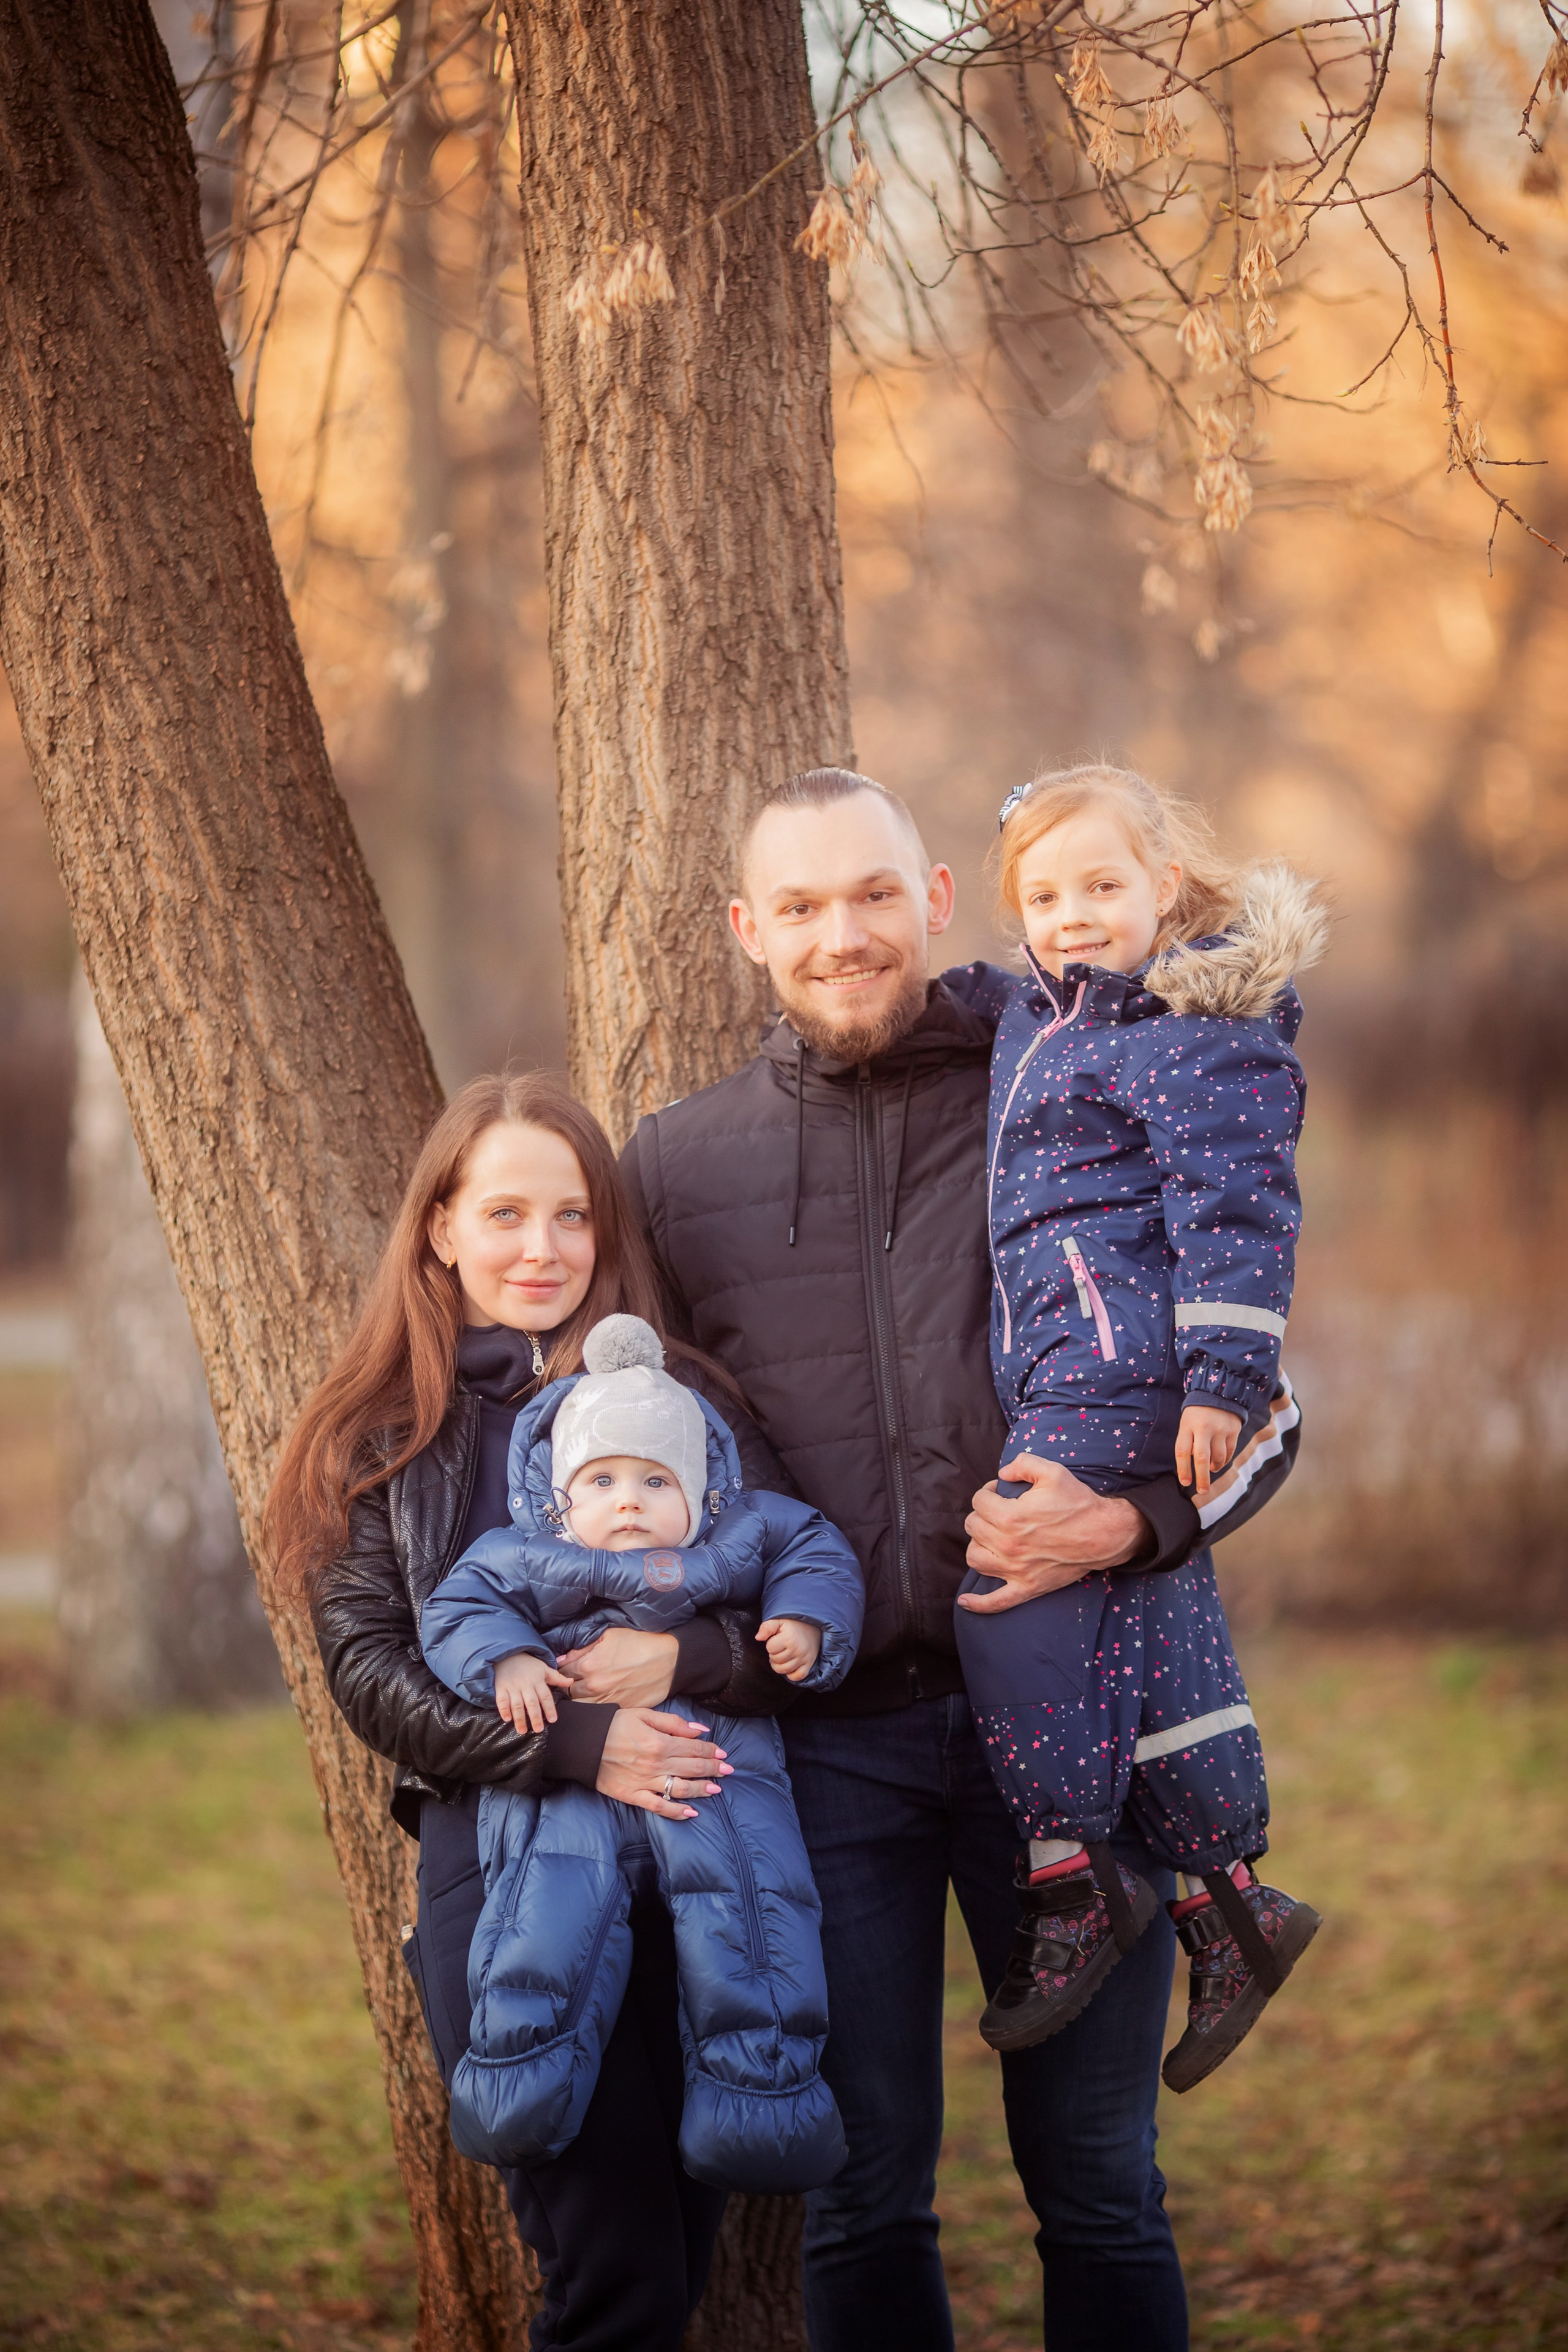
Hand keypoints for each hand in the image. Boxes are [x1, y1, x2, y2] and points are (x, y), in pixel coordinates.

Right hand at [493, 1649, 573, 1733]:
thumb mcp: (543, 1668)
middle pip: (532, 1702)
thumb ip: (557, 1678)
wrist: (507, 1654)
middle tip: (538, 1729)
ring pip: (517, 1704)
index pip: (545, 1696)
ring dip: (519, 1718)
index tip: (552, 1720)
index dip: (549, 1708)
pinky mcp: (501, 1687)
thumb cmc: (527, 1664)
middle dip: (535, 1717)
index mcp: (537, 1680)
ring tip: (522, 1730)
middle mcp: (525, 1684)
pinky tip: (507, 1719)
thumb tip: (571, 1682)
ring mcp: (512, 1686)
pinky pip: (501, 1700)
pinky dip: (504, 1710)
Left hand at [554, 1627, 679, 1707]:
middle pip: (568, 1691)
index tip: (566, 1669)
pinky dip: (596, 1707)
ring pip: (580, 1706)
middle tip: (574, 1680)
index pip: (562, 1671)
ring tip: (586, 1691)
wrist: (669, 1660)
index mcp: (589, 1665)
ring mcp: (607, 1700)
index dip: (562, 1669)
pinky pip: (599, 1713)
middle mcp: (594, 1686)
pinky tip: (600, 1698)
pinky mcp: (619, 1710)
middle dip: (568, 1685)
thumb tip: (561, 1659)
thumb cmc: (640, 1643)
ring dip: (580, 1699)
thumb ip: (581, 1648)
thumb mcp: (608, 1636)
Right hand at [596, 1707, 734, 1821]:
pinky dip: (676, 1811)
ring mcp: (644, 1782)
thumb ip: (673, 1723)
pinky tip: (691, 1812)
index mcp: (659, 1742)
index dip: (711, 1750)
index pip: (693, 1748)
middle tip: (728, 1770)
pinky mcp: (632, 1796)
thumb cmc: (614, 1725)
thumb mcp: (644, 1714)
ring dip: (702, 1789)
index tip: (723, 1753)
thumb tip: (700, 1730)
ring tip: (716, 1790)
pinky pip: (658, 1807)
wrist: (582, 1743)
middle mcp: (655, 1764)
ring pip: (680, 1789)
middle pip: (692, 1768)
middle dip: (713, 1769)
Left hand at [757, 1617, 821, 1682]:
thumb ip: (766, 1627)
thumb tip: (758, 1638)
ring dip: (779, 1664)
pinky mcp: (809, 1665)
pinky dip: (791, 1674)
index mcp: (789, 1638)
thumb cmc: (793, 1624)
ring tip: (782, 1655)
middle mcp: (798, 1649)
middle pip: (775, 1660)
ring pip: (783, 1670)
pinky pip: (796, 1676)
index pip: (770, 1648)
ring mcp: (804, 1658)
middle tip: (780, 1647)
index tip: (777, 1639)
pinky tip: (790, 1664)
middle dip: (774, 1654)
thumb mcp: (778, 1620)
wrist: (813, 1626)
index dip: (771, 1644)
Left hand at [958, 1454, 1146, 1617]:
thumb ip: (1022, 1463)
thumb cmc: (1078, 1502)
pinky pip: (996, 1602)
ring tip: (991, 1537)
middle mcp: (1008, 1545)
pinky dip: (978, 1604)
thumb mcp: (1052, 1471)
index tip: (999, 1492)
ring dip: (979, 1544)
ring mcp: (1016, 1570)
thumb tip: (1002, 1474)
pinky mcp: (1027, 1588)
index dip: (988, 1492)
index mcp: (1010, 1517)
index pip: (978, 1501)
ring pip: (975, 1558)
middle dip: (983, 1514)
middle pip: (973, 1527)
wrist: (1104, 1534)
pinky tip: (965, 1601)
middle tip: (999, 1511)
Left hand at [1175, 1403, 1242, 1495]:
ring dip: (1214, 1468)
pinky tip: (1220, 1460)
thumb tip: (1193, 1469)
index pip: (1183, 1452)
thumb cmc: (1197, 1414)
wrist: (1218, 1392)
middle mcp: (1204, 1428)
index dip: (1183, 1469)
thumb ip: (1188, 1444)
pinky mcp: (1233, 1431)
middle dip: (1202, 1478)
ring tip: (1211, 1467)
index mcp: (1188, 1426)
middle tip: (1202, 1491)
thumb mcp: (1186, 1424)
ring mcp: (1221, 1430)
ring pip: (1218, 1458)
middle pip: (1202, 1459)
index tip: (1185, 1482)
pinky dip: (1224, 1461)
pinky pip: (1229, 1453)